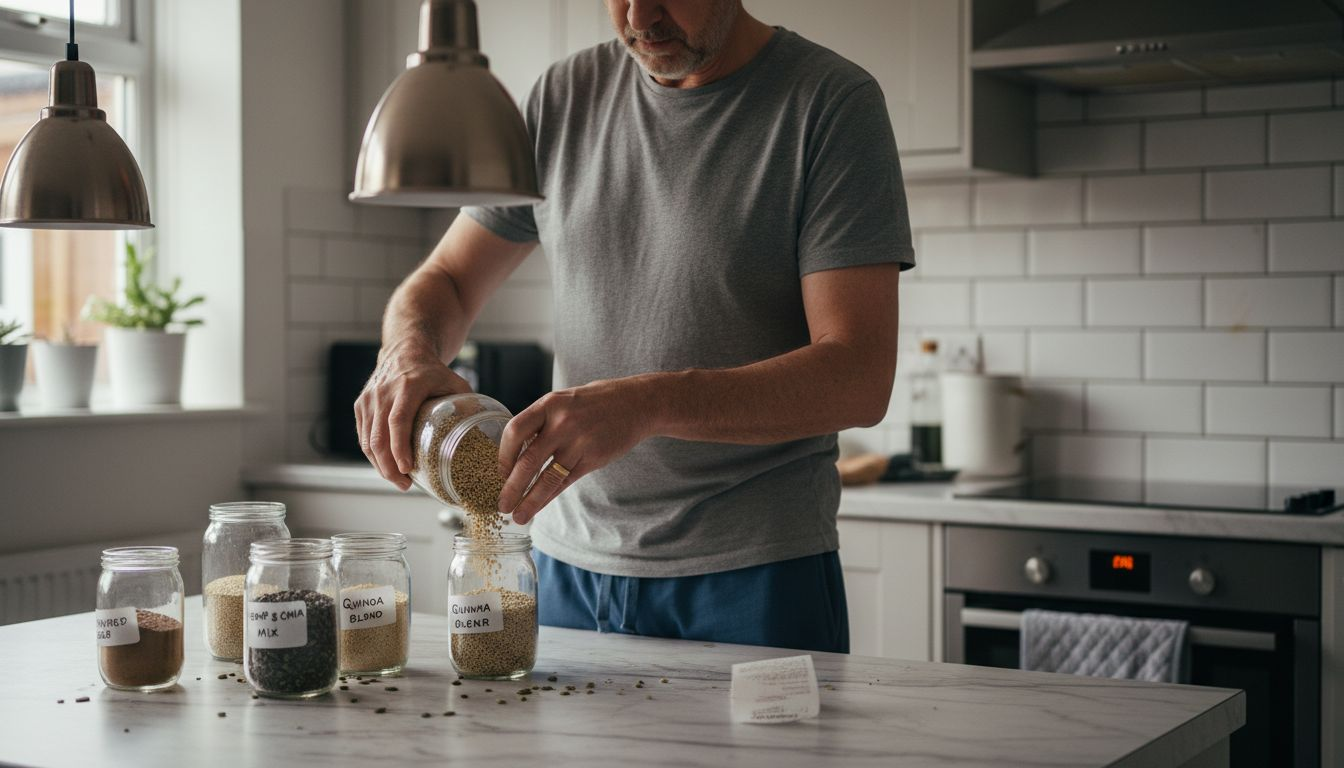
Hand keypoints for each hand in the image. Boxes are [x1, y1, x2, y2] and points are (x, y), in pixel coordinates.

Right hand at [355, 339, 472, 489]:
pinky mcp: (361, 405)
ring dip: (380, 465)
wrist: (404, 350)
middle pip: (379, 437)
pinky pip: (363, 436)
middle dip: (389, 466)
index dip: (400, 447)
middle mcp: (384, 392)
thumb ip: (468, 404)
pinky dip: (373, 455)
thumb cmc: (432, 370)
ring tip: (398, 480)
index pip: (398, 420)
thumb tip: (487, 433)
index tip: (407, 469)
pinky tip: (386, 467)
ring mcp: (369, 399)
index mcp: (408, 386)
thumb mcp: (454, 382)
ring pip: (368, 440)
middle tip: (404, 484)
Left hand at [496, 377, 656, 524]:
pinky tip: (539, 507)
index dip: (503, 456)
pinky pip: (566, 482)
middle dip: (511, 488)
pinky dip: (549, 497)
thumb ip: (541, 422)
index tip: (498, 472)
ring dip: (530, 501)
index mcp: (550, 404)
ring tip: (518, 517)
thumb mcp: (563, 401)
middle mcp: (563, 423)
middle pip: (528, 461)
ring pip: (548, 478)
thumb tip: (515, 452)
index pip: (515, 431)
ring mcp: (580, 442)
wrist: (636, 403)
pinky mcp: (594, 458)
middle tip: (501, 505)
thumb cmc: (595, 402)